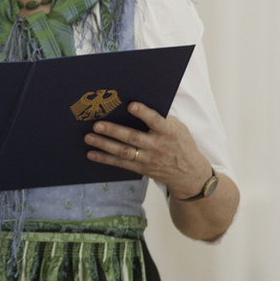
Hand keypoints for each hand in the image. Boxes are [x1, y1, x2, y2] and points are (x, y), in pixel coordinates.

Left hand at [84, 102, 211, 198]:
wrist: (190, 175)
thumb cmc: (181, 145)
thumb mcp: (179, 129)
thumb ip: (162, 119)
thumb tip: (138, 105)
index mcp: (169, 132)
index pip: (156, 121)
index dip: (144, 113)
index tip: (131, 105)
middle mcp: (158, 146)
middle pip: (133, 138)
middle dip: (114, 131)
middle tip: (97, 124)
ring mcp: (149, 159)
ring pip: (124, 152)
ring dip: (104, 145)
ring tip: (89, 137)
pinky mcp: (142, 169)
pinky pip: (121, 164)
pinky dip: (105, 159)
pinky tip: (92, 153)